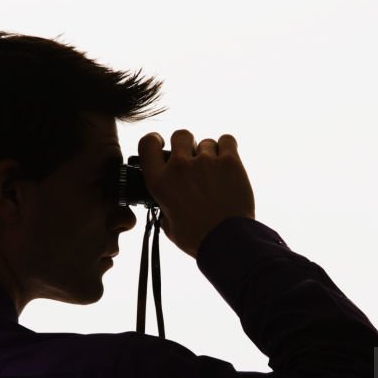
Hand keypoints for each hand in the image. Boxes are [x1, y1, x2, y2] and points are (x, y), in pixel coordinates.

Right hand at [137, 129, 255, 257]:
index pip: (147, 144)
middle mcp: (180, 167)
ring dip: (210, 155)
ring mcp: (205, 162)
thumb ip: (164, 208)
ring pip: (206, 142)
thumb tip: (167, 205)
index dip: (155, 140)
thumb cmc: (197, 238)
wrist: (227, 242)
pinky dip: (228, 149)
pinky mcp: (229, 162)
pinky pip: (227, 140)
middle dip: (187, 145)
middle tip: (194, 161)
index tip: (161, 143)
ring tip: (216, 175)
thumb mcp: (168, 226)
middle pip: (181, 135)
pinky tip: (228, 163)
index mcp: (160, 182)